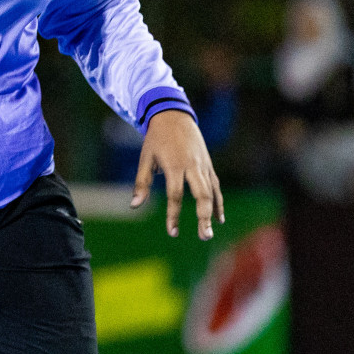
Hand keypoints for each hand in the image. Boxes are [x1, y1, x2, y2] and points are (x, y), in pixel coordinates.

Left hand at [131, 110, 224, 239]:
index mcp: (174, 165)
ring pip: (212, 192)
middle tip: (204, 237)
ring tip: (209, 233)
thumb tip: (134, 206)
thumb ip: (142, 183)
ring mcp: (203, 165)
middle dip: (203, 217)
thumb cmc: (156, 139)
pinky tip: (218, 218)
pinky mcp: (208, 165)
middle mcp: (192, 166)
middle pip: (201, 195)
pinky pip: (215, 186)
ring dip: (212, 213)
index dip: (174, 215)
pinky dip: (218, 202)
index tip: (173, 232)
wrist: (174, 116)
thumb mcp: (145, 158)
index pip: (175, 195)